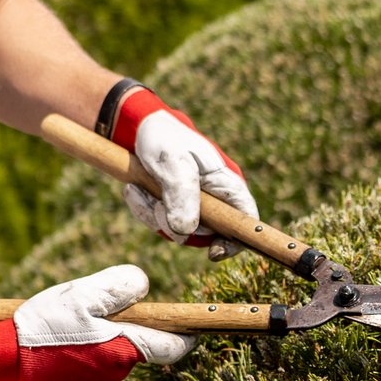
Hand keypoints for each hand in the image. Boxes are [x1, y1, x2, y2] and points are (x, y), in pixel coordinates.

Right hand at [0, 265, 194, 380]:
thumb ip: (119, 287)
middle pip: (142, 344)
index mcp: (124, 351)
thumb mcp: (83, 294)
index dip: (187, 334)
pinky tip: (67, 331)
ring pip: (118, 351)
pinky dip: (93, 344)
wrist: (2, 358)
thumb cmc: (43, 325)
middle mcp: (116, 372)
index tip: (195, 322)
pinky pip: (98, 359)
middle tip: (108, 303)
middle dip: (135, 323)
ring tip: (78, 315)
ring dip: (110, 332)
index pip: (173, 348)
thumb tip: (143, 286)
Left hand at [110, 85, 258, 259]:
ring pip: (178, 230)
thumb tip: (185, 231)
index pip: (247, 220)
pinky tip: (134, 190)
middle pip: (205, 233)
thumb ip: (182, 194)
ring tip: (138, 189)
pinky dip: (143, 209)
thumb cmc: (163, 138)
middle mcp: (214, 198)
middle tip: (156, 203)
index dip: (236, 241)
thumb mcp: (173, 162)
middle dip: (175, 223)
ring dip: (153, 214)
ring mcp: (192, 204)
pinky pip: (160, 223)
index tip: (213, 252)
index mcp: (226, 183)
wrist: (137, 128)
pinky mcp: (172, 206)